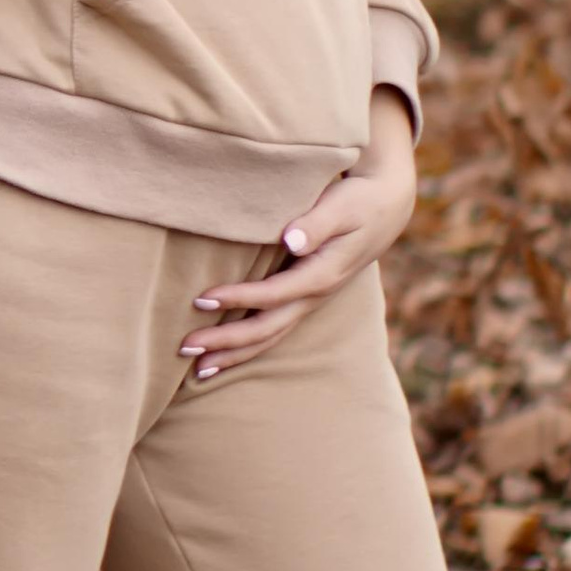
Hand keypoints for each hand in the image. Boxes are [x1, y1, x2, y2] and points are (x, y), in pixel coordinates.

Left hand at [180, 92, 417, 375]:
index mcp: (322, 274)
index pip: (272, 294)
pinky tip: (224, 354)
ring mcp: (310, 301)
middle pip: (267, 329)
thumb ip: (315, 224)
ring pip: (270, 337)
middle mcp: (315, 295)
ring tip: (198, 369)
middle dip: (227, 342)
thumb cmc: (358, 201)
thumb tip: (289, 240)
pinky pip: (274, 329)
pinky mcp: (305, 297)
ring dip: (234, 354)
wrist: (386, 207)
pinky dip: (248, 346)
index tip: (200, 300)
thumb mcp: (341, 206)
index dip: (237, 299)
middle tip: (184, 348)